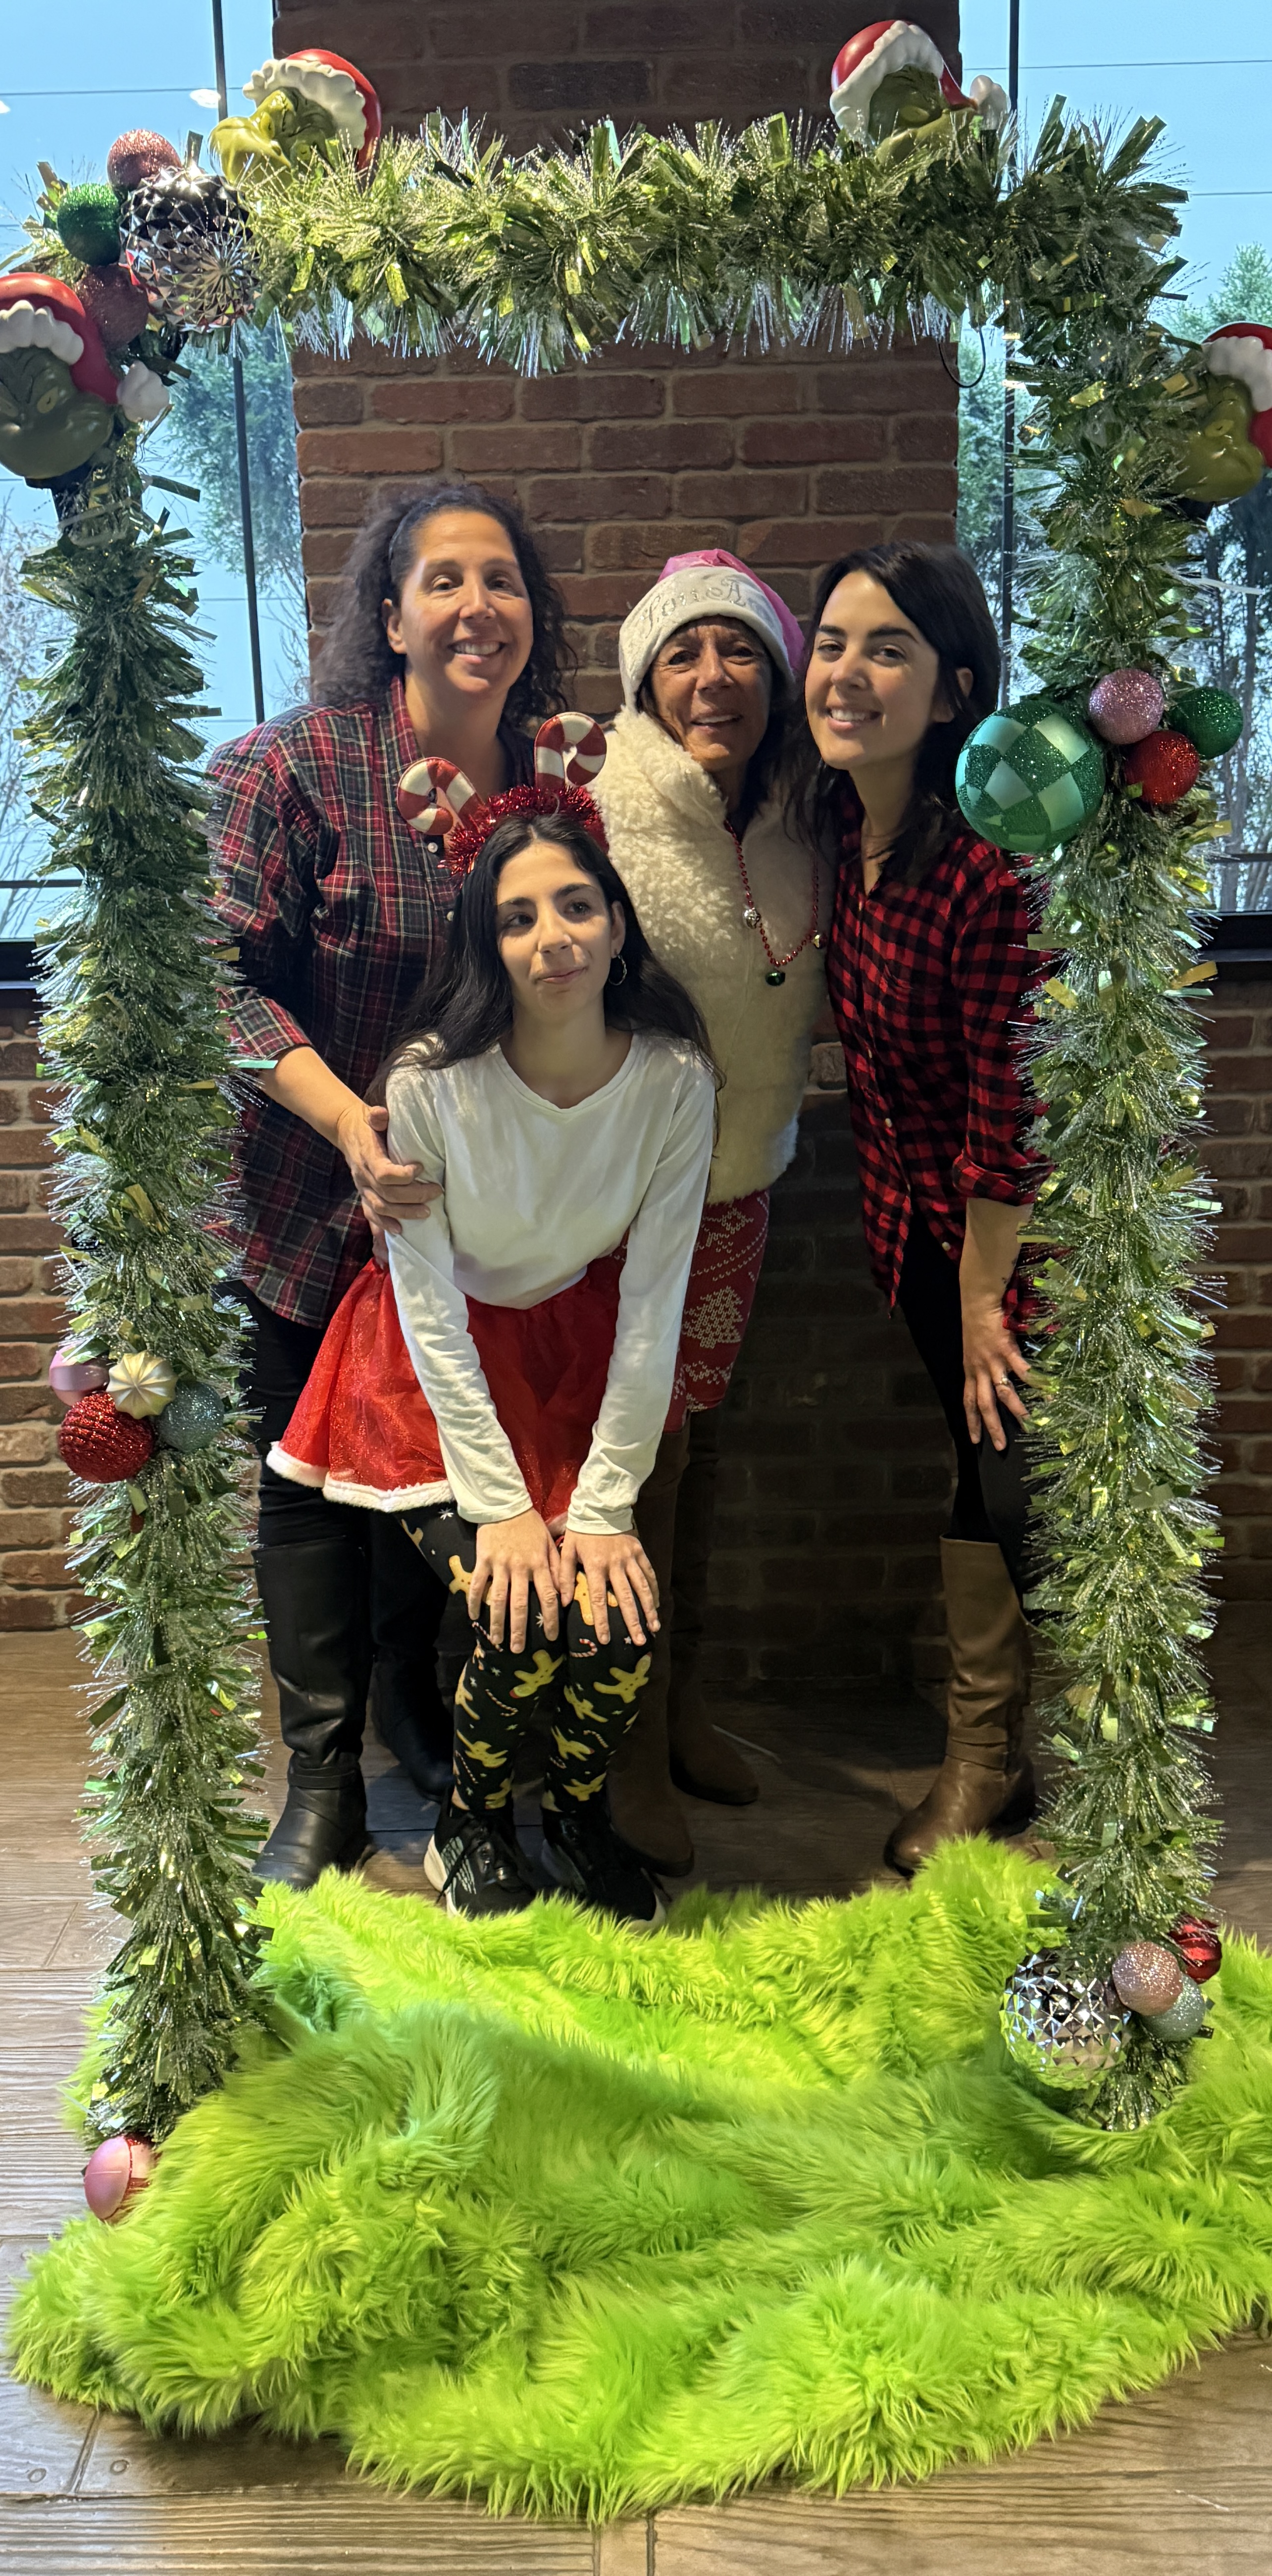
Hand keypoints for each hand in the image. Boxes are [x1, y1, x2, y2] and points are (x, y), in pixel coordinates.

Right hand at [334, 1101, 441, 1235]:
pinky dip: (384, 1225)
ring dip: (405, 1213)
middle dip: (414, 1196)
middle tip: (436, 1192)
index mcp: (367, 1156)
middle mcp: (363, 1176)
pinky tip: (399, 1231)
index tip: (422, 1167)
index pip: (384, 1173)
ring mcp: (362, 1188)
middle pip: (388, 1194)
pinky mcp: (363, 1194)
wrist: (346, 1132)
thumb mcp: (370, 1115)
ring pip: (381, 1208)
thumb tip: (381, 1113)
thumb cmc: (366, 1124)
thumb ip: (376, 1116)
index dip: (403, 1175)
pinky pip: (371, 1214)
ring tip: (427, 1212)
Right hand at [469, 1509, 561, 1651]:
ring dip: (497, 1622)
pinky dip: (474, 1601)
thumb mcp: (550, 1544)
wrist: (505, 1504)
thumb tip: (565, 1596)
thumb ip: (558, 1569)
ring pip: (498, 1598)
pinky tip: (473, 1617)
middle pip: (520, 1604)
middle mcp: (520, 1567)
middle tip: (518, 1649)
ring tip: (496, 1640)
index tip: (552, 1637)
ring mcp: (500, 1564)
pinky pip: (477, 1584)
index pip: (548, 1596)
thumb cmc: (530, 1525)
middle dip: (519, 1629)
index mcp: (539, 1564)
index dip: (550, 1619)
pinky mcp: (483, 1559)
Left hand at [557, 1526, 659, 1646]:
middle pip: (626, 1597)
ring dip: (649, 1609)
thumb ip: (564, 1576)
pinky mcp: (639, 1551)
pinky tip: (657, 1605)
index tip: (604, 1639)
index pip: (598, 1598)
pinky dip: (654, 1590)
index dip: (602, 1620)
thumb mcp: (567, 1550)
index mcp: (595, 1565)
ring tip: (653, 1628)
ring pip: (642, 1587)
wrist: (600, 1506)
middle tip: (639, 1641)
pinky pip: (649, 1573)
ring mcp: (630, 1558)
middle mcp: (615, 1564)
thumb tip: (563, 1601)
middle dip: (633, 1621)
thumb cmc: (580, 1531)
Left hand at [962, 1292, 1029, 1451]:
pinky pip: (1023, 1371)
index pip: (968, 1401)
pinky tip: (1048, 1393)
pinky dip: (1036, 1383)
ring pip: (1003, 1392)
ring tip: (1028, 1424)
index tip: (974, 1439)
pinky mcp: (1007, 1350)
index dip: (971, 1421)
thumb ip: (982, 1363)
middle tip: (1000, 1446)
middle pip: (984, 1404)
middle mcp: (980, 1369)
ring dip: (1016, 1410)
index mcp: (971, 1370)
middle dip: (992, 1426)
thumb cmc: (977, 1322)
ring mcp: (993, 1361)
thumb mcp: (973, 1347)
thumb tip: (992, 1376)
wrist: (978, 1301)